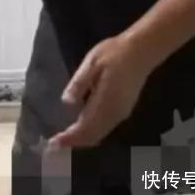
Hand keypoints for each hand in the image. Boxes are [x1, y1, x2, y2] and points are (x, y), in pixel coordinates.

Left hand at [48, 33, 151, 149]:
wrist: (141, 51)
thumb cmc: (114, 53)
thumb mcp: (92, 62)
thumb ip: (79, 83)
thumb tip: (66, 102)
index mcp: (105, 102)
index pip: (85, 128)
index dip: (69, 138)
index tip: (53, 144)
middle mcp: (114, 113)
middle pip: (92, 136)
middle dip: (74, 142)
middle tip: (55, 144)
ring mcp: (121, 113)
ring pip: (99, 134)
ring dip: (82, 139)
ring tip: (65, 137)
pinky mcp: (124, 110)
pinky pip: (105, 128)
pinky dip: (91, 132)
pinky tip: (81, 125)